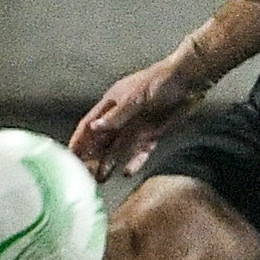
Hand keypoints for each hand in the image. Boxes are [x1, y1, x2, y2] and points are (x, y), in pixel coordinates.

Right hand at [71, 53, 202, 177]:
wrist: (190, 80)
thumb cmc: (160, 82)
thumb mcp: (135, 98)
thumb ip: (116, 115)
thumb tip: (93, 128)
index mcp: (112, 103)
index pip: (89, 125)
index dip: (79, 140)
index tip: (69, 156)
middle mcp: (121, 117)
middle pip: (103, 140)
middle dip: (92, 156)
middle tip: (84, 175)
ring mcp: (137, 126)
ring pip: (119, 148)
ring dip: (110, 162)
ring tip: (101, 179)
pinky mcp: (153, 133)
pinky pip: (141, 150)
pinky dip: (134, 161)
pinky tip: (127, 172)